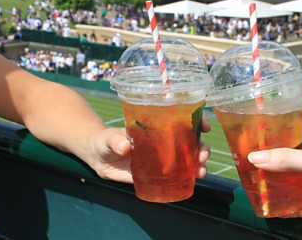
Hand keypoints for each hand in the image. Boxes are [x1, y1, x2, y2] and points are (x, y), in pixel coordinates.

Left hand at [81, 117, 210, 183]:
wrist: (97, 156)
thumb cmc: (104, 140)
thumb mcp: (108, 138)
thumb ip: (115, 141)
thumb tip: (124, 146)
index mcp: (156, 126)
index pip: (182, 120)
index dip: (197, 121)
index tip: (204, 126)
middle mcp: (163, 141)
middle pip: (190, 141)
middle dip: (201, 147)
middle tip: (202, 156)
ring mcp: (161, 157)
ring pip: (187, 159)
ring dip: (198, 164)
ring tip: (201, 171)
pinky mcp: (156, 173)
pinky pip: (175, 175)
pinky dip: (187, 177)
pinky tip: (193, 181)